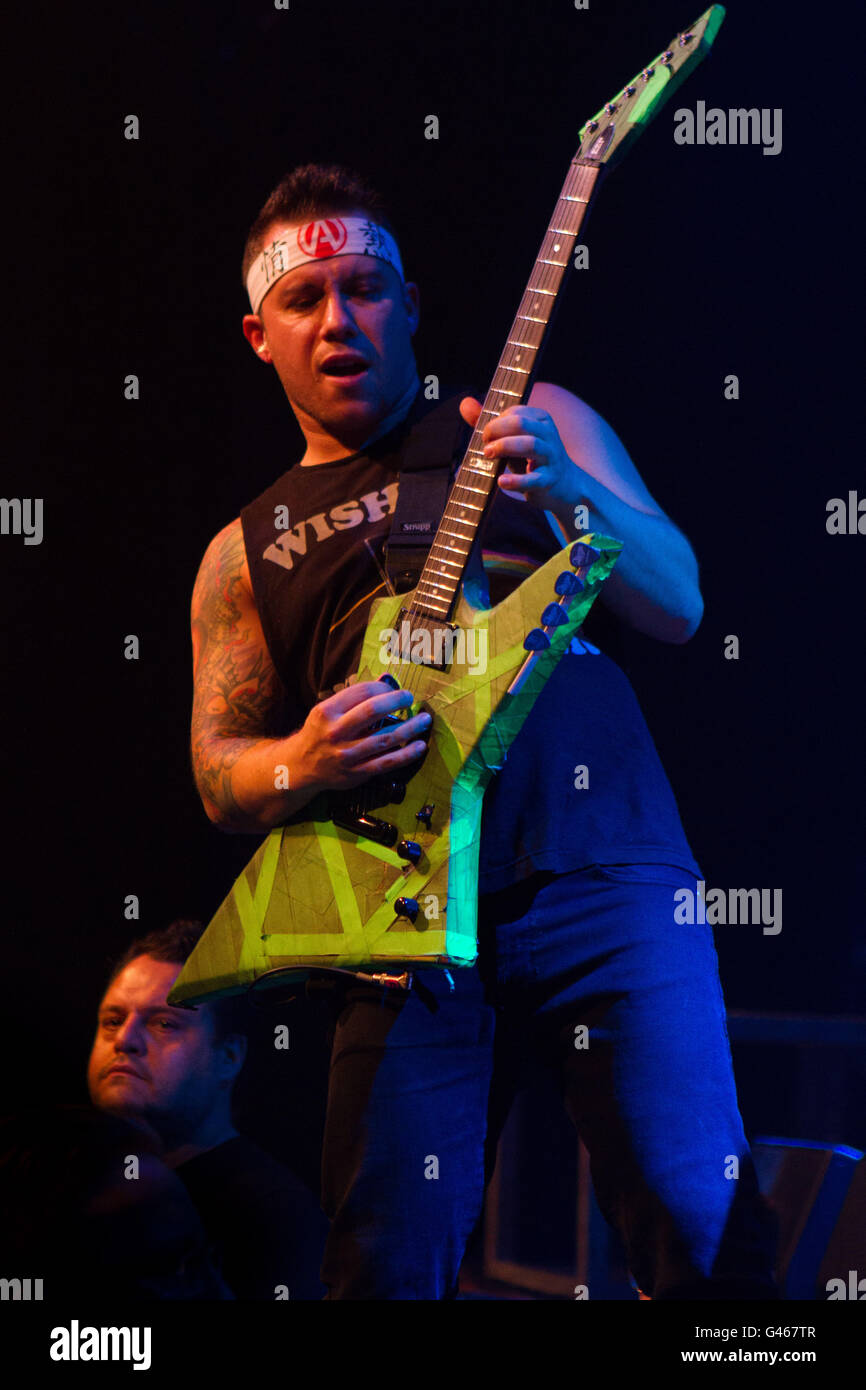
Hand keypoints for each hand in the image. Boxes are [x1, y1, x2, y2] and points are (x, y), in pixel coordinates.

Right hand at [293, 681, 431, 793]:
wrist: (301, 766)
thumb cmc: (320, 732)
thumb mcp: (328, 711)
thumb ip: (354, 697)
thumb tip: (386, 679)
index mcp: (327, 711)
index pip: (362, 692)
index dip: (384, 688)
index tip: (394, 689)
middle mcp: (336, 732)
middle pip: (373, 711)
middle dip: (397, 701)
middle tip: (410, 698)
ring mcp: (347, 754)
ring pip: (385, 738)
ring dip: (410, 727)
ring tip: (424, 720)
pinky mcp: (357, 772)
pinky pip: (387, 762)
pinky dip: (406, 754)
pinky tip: (419, 747)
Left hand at [458, 395, 583, 512]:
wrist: (564, 484)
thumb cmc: (532, 458)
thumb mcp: (513, 438)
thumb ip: (489, 422)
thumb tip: (465, 403)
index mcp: (541, 419)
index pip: (515, 412)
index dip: (495, 421)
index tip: (485, 436)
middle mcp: (548, 434)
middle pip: (521, 424)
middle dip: (497, 431)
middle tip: (485, 444)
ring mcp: (551, 457)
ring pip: (530, 445)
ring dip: (505, 448)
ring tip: (488, 454)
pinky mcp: (549, 480)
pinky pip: (534, 479)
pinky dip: (516, 480)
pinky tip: (501, 481)